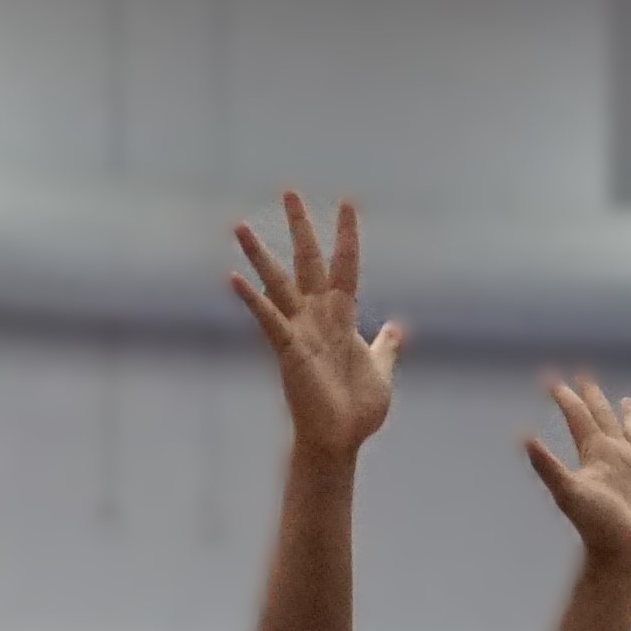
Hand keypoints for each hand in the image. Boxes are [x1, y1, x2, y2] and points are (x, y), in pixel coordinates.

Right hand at [229, 193, 402, 462]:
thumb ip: (386, 344)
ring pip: (277, 282)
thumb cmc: (357, 409)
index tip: (347, 203)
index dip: (346, 235)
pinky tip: (233, 278)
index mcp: (341, 316)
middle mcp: (317, 316)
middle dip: (301, 226)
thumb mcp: (381, 368)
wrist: (341, 440)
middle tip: (289, 190)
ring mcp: (299, 330)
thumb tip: (397, 326)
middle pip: (307, 260)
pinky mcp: (288, 349)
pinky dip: (252, 299)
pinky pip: (268, 319)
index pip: (345, 264)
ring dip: (259, 254)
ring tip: (239, 226)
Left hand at [523, 373, 630, 577]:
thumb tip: (523, 438)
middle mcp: (615, 457)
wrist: (623, 556)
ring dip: (630, 418)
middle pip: (602, 419)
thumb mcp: (569, 493)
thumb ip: (547, 466)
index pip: (578, 418)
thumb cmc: (596, 527)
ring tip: (626, 400)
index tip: (551, 379)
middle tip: (584, 375)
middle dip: (593, 398)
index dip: (566, 399)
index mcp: (595, 454)